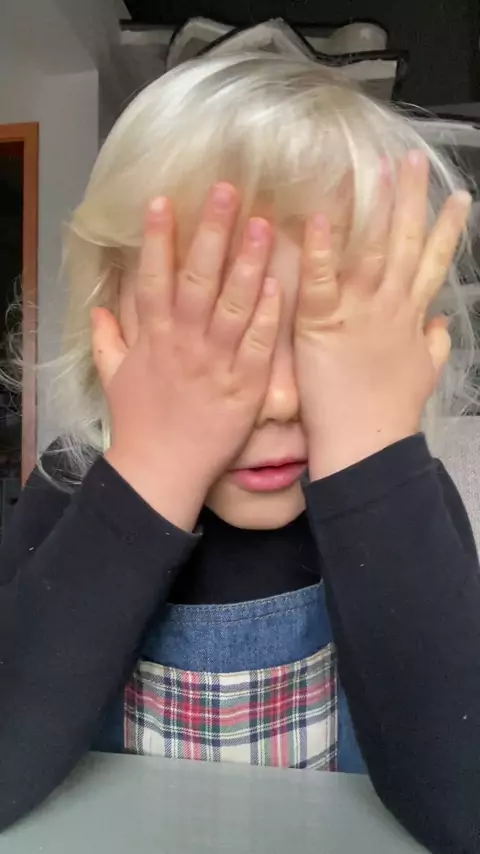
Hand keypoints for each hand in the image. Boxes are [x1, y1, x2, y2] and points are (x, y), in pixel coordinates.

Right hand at [92, 184, 280, 529]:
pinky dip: (267, 317)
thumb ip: (106, 340)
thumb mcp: (114, 378)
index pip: (154, 279)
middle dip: (212, 234)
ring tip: (261, 224)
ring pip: (233, 306)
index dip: (158, 239)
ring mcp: (217, 364)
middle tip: (228, 191)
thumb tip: (97, 309)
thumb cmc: (140, 423)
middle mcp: (185, 343)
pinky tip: (280, 285)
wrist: (162, 471)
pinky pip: (257, 346)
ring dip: (248, 264)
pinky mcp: (245, 387)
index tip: (164, 200)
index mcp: (154, 338)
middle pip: (199, 281)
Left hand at [295, 150, 471, 478]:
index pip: (434, 262)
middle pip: (406, 243)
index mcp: (411, 315)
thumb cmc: (391, 412)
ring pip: (371, 250)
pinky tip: (319, 217)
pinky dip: (320, 250)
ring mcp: (359, 312)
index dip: (446, 229)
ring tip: (379, 169)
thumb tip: (444, 322)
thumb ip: (435, 343)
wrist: (366, 444)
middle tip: (415, 160)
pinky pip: (322, 281)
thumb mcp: (424, 373)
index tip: (458, 197)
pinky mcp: (322, 324)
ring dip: (376, 209)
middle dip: (413, 200)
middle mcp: (391, 305)